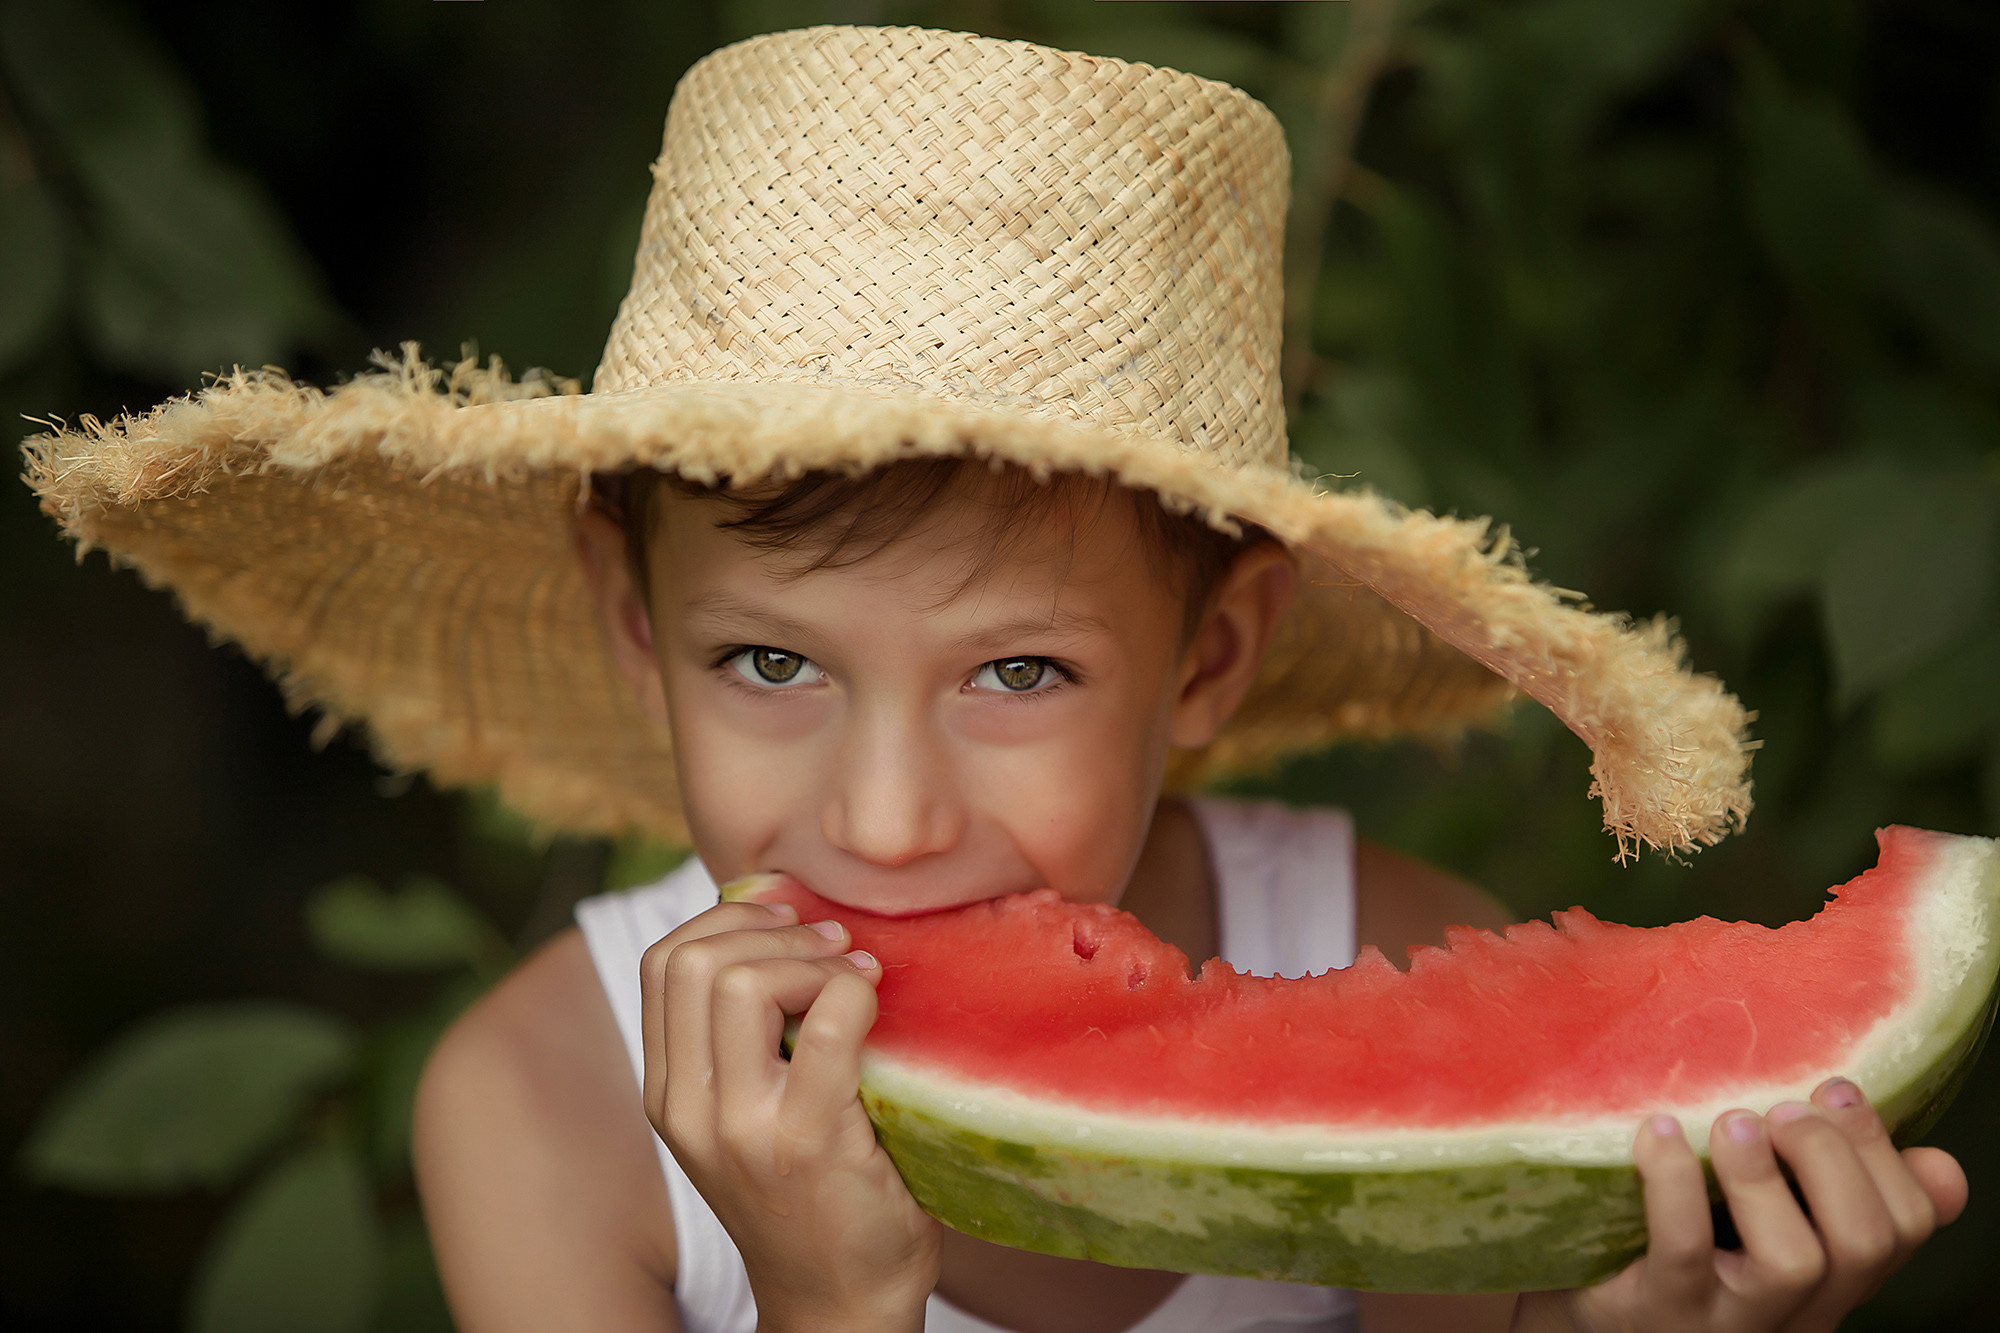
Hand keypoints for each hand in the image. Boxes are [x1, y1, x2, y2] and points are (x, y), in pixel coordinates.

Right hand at [640, 892, 940, 1332]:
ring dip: (809, 954)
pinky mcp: (811, 1139)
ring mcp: (744, 1127)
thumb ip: (739, 1038)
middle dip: (770, 927)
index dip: (725, 918)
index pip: (662, 962)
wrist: (839, 1301)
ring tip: (850, 969)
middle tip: (828, 942)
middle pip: (695, 959)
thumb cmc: (811, 1195)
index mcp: (668, 1095)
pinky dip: (856, 988)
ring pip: (743, 980)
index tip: (783, 920)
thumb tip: (777, 917)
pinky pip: (830, 1020)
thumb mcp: (743, 1116)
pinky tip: (876, 997)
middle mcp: (689, 1110)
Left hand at [1516, 1078, 1967, 1332]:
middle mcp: (1797, 1309)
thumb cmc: (1677, 1250)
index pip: (1903, 1227)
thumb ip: (1831, 1189)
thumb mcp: (1763, 1222)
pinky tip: (1659, 1133)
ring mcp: (1730, 1319)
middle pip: (1865, 1244)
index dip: (1884, 1154)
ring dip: (1765, 1176)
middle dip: (1834, 1158)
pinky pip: (1682, 1251)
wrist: (1589, 1319)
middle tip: (1780, 1109)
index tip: (1835, 1090)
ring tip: (1730, 1123)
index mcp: (1831, 1277)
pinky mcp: (1660, 1313)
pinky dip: (1674, 1182)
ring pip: (1794, 1261)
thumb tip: (1935, 1161)